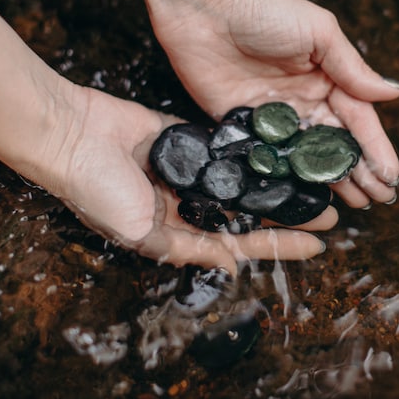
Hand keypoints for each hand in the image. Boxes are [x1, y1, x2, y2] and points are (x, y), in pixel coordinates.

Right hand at [50, 85, 333, 274]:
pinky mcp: (186, 139)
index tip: (316, 246)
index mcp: (174, 233)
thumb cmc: (95, 189)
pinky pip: (226, 150)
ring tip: (315, 185)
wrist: (69, 134)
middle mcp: (185, 205)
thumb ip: (186, 249)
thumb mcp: (139, 233)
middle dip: (287, 215)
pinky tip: (282, 154)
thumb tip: (232, 265)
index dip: (277, 245)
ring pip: (243, 181)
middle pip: (247, 213)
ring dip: (276, 185)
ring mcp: (187, 171)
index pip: (237, 242)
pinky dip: (252, 155)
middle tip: (330, 215)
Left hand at [147, 0, 398, 208]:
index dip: (375, 149)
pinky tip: (299, 196)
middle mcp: (302, 100)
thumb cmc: (265, 8)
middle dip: (358, 172)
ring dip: (327, 181)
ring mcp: (270, 115)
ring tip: (352, 205)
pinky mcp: (237, 123)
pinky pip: (265, 155)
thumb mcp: (319, 33)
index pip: (358, 120)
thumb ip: (352, 69)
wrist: (201, 2)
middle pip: (334, 144)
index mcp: (326, 78)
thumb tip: (395, 93)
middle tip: (376, 201)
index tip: (391, 178)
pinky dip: (282, 176)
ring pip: (304, 156)